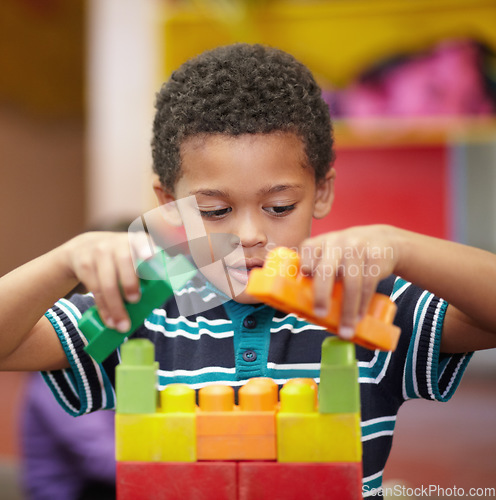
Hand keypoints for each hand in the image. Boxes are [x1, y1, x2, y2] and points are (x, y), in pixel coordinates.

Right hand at [62, 231, 153, 331]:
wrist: (83, 248)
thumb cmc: (119, 257)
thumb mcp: (134, 253)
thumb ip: (151, 266)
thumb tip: (175, 284)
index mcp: (136, 241)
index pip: (141, 241)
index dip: (145, 248)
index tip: (150, 258)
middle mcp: (117, 244)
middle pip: (124, 261)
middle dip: (130, 282)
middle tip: (135, 300)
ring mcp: (98, 253)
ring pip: (107, 281)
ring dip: (115, 306)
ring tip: (123, 325)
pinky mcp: (84, 265)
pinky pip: (94, 290)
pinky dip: (103, 308)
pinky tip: (110, 320)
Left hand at [299, 225, 398, 339]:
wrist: (384, 240)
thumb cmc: (348, 255)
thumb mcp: (330, 254)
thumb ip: (317, 271)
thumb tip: (301, 308)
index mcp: (320, 243)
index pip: (307, 253)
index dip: (304, 268)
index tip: (304, 286)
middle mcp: (336, 243)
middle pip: (326, 270)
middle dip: (321, 294)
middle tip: (320, 314)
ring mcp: (357, 248)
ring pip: (351, 282)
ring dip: (347, 310)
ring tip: (345, 330)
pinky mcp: (376, 257)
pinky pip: (368, 284)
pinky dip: (362, 304)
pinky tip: (359, 317)